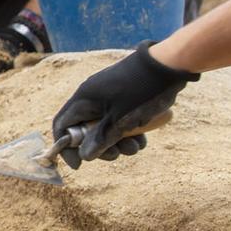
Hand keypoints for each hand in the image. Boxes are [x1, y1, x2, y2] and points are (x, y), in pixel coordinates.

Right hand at [50, 42, 196, 167]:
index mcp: (84, 99)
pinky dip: (128, 132)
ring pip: (105, 128)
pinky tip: (143, 137)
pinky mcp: (123, 98)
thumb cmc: (141, 92)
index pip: (62, 125)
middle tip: (118, 155)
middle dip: (102, 147)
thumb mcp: (120, 121)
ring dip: (119, 142)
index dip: (66, 148)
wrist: (168, 65)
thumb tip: (84, 156)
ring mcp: (108, 97)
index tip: (80, 165)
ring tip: (137, 146)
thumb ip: (100, 140)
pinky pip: (119, 121)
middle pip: (85, 130)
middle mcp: (92, 98)